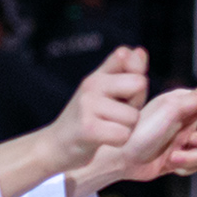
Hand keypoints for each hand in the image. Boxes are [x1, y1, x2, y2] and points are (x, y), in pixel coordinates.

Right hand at [47, 47, 148, 169]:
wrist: (56, 145)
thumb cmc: (88, 118)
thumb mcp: (104, 91)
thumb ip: (125, 71)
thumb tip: (140, 51)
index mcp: (98, 74)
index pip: (127, 57)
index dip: (136, 78)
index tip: (122, 93)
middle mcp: (91, 84)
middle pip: (139, 85)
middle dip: (134, 105)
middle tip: (115, 115)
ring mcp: (88, 105)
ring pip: (133, 116)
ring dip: (126, 128)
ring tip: (106, 127)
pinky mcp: (88, 128)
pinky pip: (123, 135)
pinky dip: (118, 141)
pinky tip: (103, 139)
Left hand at [75, 78, 196, 192]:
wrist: (121, 158)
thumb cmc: (142, 131)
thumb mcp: (169, 110)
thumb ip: (195, 97)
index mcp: (188, 105)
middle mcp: (189, 121)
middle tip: (192, 140)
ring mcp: (185, 141)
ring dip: (195, 155)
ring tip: (174, 156)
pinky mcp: (181, 158)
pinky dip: (187, 165)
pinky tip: (171, 163)